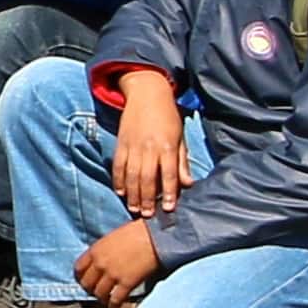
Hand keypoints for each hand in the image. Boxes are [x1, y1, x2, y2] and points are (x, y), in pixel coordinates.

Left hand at [72, 217, 163, 304]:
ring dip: (102, 299)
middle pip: (87, 283)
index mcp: (95, 250)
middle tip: (95, 292)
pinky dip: (114, 306)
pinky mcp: (126, 284)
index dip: (80, 277)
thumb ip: (103, 251)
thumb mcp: (111, 238)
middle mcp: (100, 263)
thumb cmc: (134, 233)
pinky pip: (115, 300)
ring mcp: (112, 274)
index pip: (78, 268)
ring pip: (99, 294)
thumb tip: (101, 262)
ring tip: (106, 300)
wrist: (152, 237)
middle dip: (90, 290)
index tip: (84, 280)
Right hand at [108, 80, 190, 219]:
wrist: (147, 93)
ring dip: (132, 193)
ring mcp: (133, 145)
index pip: (168, 174)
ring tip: (134, 208)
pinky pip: (118, 164)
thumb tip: (188, 184)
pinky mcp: (121, 142)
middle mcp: (149, 147)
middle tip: (147, 215)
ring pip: (131, 174)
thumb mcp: (180, 137)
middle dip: (147, 198)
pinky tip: (121, 191)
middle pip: (147, 178)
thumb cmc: (168, 116)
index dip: (169, 192)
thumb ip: (182, 162)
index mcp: (167, 145)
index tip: (168, 208)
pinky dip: (118, 179)